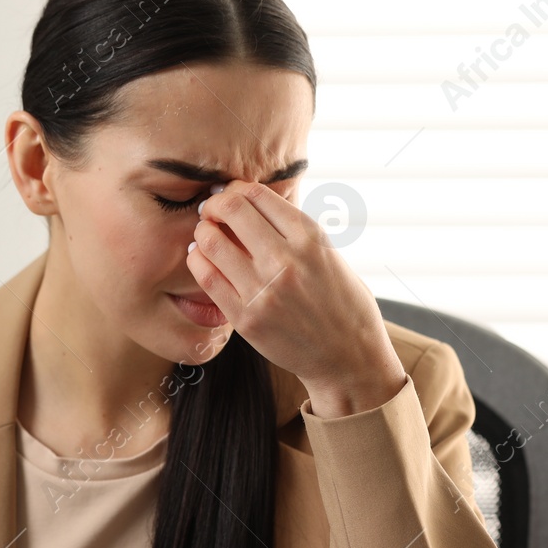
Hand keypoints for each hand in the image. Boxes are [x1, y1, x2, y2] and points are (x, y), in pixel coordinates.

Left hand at [187, 180, 406, 416]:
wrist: (349, 359)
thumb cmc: (342, 305)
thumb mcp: (329, 255)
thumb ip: (295, 231)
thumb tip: (253, 204)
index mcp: (311, 237)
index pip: (257, 194)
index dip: (235, 189)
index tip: (229, 195)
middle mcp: (287, 259)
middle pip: (232, 209)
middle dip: (214, 204)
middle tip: (211, 210)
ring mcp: (264, 290)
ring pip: (212, 241)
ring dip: (203, 232)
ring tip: (206, 235)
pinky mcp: (247, 318)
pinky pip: (207, 277)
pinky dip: (198, 261)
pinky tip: (201, 259)